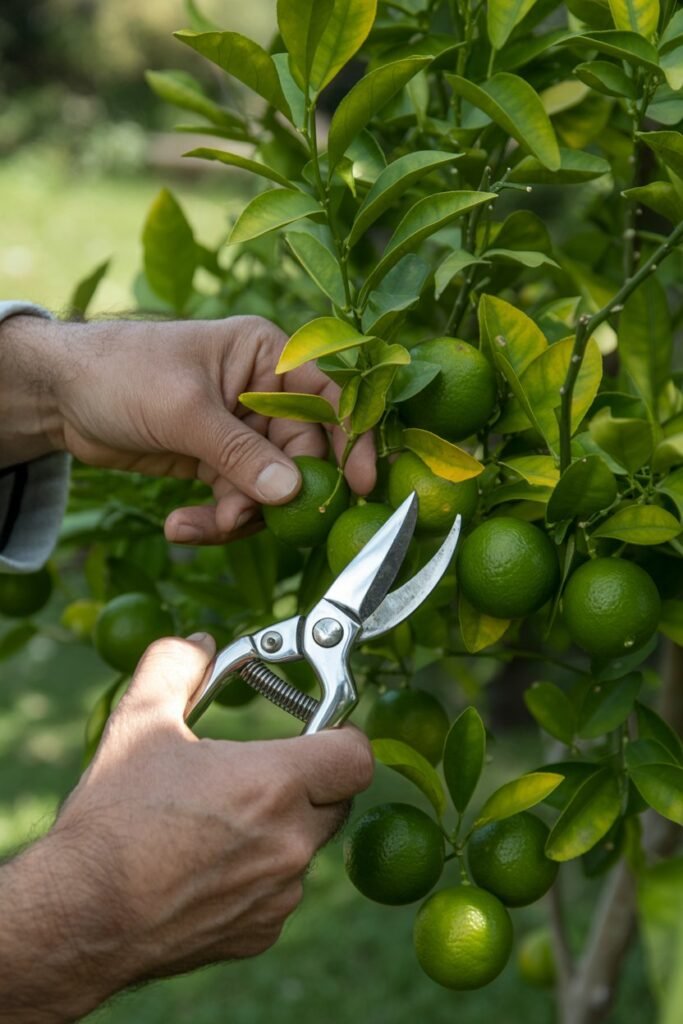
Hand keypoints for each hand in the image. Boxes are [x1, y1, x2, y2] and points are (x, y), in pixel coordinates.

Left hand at [0, 314, 375, 541]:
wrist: (60, 397)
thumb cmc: (120, 373)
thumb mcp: (184, 410)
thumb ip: (240, 452)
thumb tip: (292, 492)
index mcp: (268, 357)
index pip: (328, 399)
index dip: (353, 440)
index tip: (361, 485)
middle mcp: (264, 394)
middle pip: (303, 456)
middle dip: (275, 494)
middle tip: (243, 516)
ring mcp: (243, 433)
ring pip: (271, 488)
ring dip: (240, 515)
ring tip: (197, 524)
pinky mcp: (220, 464)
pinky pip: (239, 502)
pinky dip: (217, 521)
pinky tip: (181, 526)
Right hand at [0, 633, 372, 1021]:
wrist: (79, 919)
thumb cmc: (112, 821)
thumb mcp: (139, 722)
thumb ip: (176, 666)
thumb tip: (200, 644)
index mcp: (274, 784)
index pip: (356, 755)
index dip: (341, 736)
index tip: (315, 731)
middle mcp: (290, 842)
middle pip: (337, 798)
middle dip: (310, 780)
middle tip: (259, 772)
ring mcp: (279, 893)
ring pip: (306, 846)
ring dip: (281, 828)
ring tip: (218, 822)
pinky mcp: (261, 932)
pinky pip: (280, 890)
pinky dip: (258, 874)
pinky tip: (205, 867)